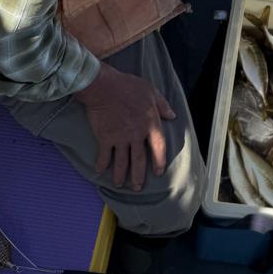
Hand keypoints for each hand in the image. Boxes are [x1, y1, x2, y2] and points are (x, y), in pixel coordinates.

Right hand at [76, 65, 175, 189]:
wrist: (105, 87)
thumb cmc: (129, 86)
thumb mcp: (151, 91)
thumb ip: (162, 105)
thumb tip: (172, 115)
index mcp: (150, 124)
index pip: (159, 147)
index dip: (159, 161)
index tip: (158, 172)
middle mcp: (137, 135)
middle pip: (139, 160)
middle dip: (138, 176)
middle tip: (138, 187)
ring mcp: (120, 138)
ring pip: (122, 162)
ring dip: (121, 175)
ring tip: (119, 184)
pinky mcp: (105, 138)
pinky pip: (104, 155)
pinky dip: (101, 164)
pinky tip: (100, 171)